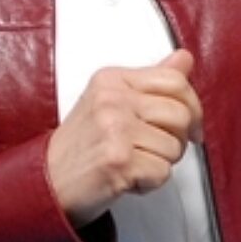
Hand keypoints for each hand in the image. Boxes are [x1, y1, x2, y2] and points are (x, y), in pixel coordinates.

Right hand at [46, 49, 202, 227]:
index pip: (175, 81)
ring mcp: (115, 130)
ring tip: (135, 162)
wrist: (48, 181)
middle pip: (181, 114)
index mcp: (113, 80)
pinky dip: (150, 182)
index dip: (193, 106)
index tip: (191, 124)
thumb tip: (184, 59)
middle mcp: (113, 100)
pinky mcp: (119, 161)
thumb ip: (151, 81)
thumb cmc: (81, 144)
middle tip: (156, 149)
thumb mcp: (111, 100)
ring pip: (175, 147)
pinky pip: (163, 172)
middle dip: (178, 139)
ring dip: (162, 163)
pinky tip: (128, 177)